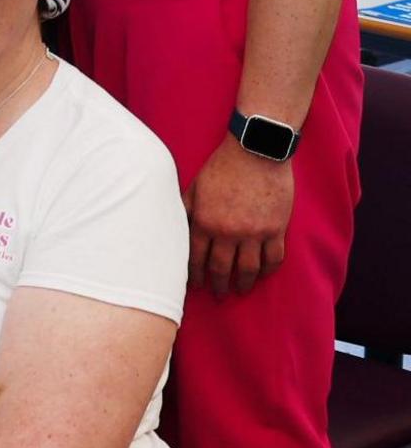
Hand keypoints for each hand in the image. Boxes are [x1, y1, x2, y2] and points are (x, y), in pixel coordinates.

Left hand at [188, 134, 293, 295]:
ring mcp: (254, 232)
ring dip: (243, 284)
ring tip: (240, 291)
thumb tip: (172, 227)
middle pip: (221, 268)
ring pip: (248, 269)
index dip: (194, 276)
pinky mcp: (276, 229)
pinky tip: (263, 275)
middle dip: (218, 285)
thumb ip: (185, 210)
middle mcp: (227, 231)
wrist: (256, 151)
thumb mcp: (194, 187)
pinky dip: (268, 270)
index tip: (195, 286)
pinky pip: (274, 258)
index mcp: (203, 222)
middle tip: (218, 296)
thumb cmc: (221, 167)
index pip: (195, 259)